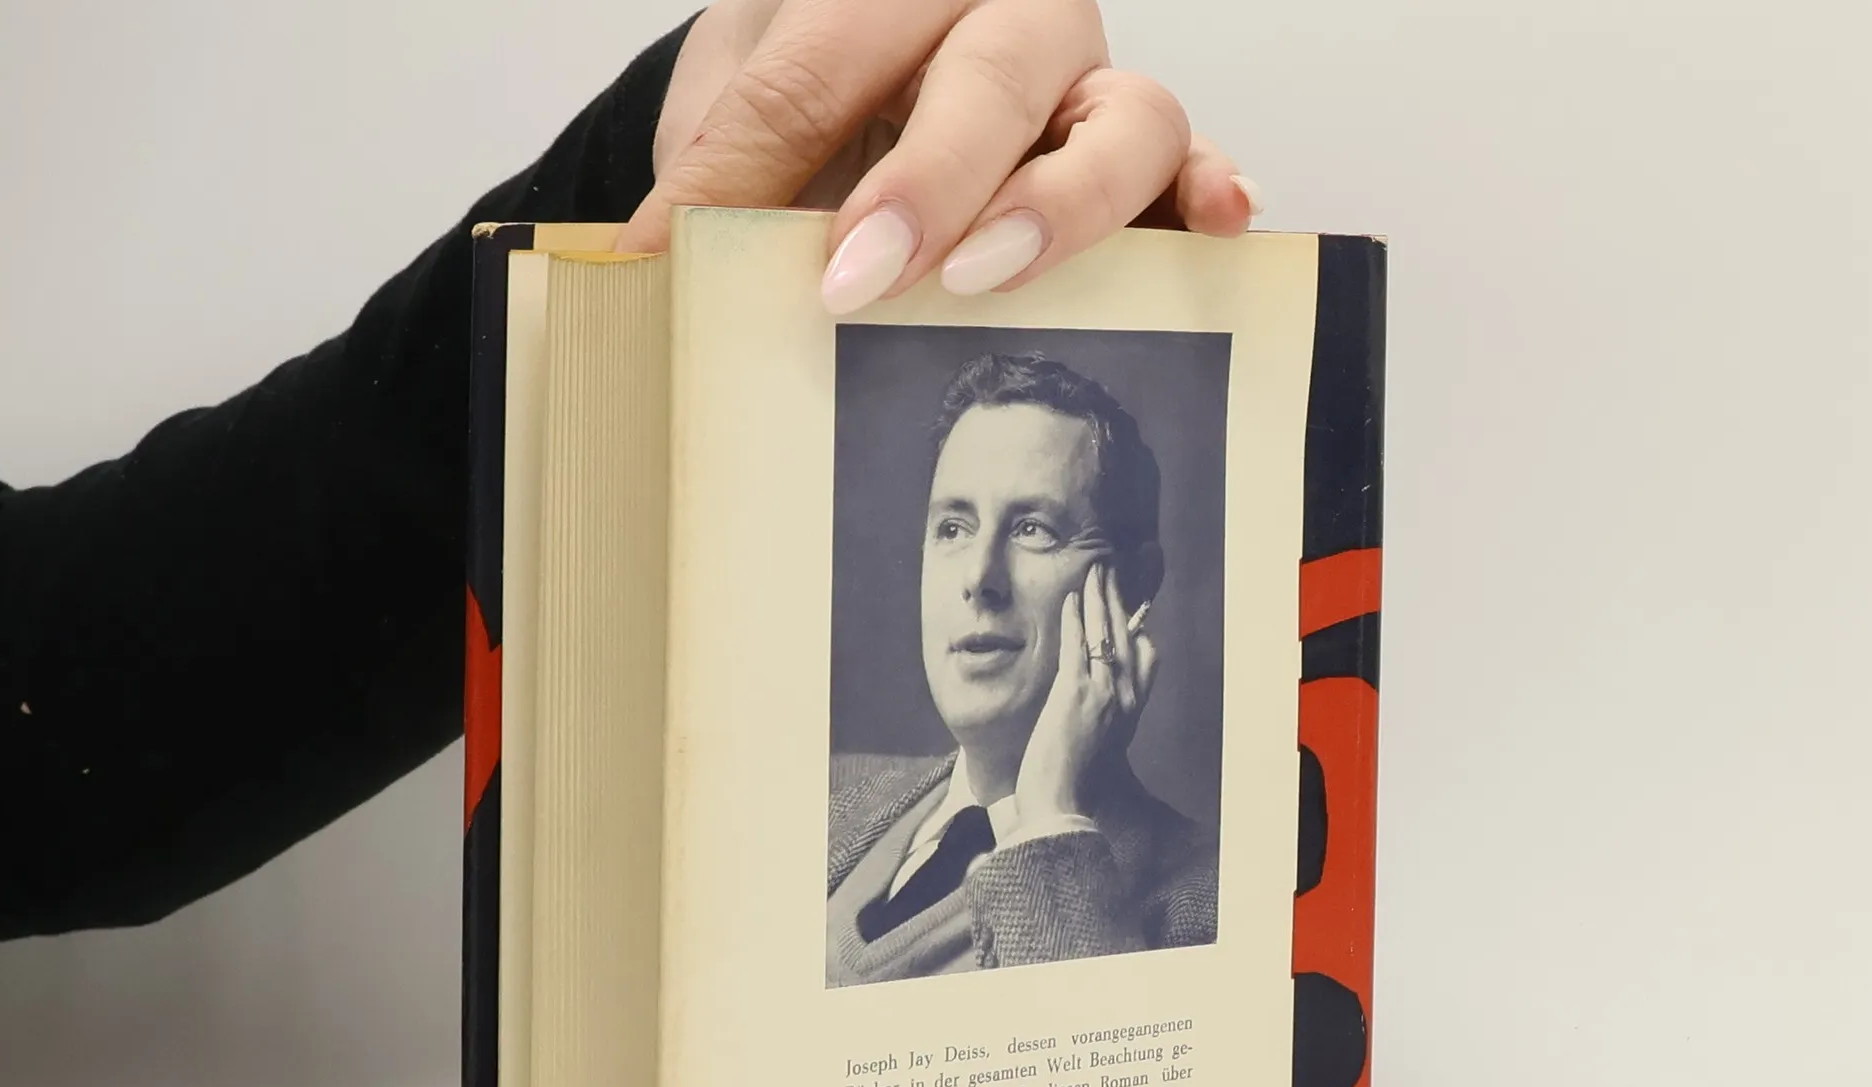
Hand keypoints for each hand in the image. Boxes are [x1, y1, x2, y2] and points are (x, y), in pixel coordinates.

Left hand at [620, 0, 1259, 310]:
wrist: (866, 84)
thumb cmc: (814, 93)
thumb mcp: (735, 107)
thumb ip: (711, 168)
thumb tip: (653, 262)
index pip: (828, 60)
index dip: (770, 156)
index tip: (712, 245)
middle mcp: (1007, 13)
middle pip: (994, 75)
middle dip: (927, 180)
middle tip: (859, 275)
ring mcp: (1086, 84)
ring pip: (1124, 115)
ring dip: (1062, 203)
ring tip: (988, 275)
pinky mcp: (1140, 158)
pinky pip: (1193, 165)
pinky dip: (1212, 190)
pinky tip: (1218, 223)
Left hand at [1013, 563, 1157, 828]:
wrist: (1061, 807)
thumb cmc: (1072, 784)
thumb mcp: (1098, 746)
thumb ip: (1102, 718)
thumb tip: (1089, 697)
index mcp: (1132, 712)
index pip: (1146, 657)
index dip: (1137, 627)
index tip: (1127, 605)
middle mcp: (1126, 699)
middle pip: (1127, 636)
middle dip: (1117, 599)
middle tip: (1107, 571)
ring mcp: (1103, 695)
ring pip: (1105, 633)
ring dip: (1098, 597)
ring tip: (1092, 572)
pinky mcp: (1075, 694)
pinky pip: (1078, 645)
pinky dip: (1075, 618)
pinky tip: (1070, 599)